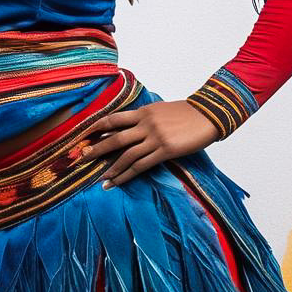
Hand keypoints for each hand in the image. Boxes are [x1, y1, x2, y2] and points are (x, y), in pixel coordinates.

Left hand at [82, 100, 220, 188]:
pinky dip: (127, 174)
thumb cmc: (185, 113)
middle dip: (98, 149)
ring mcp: (155, 138)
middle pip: (115, 138)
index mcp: (142, 112)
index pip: (114, 119)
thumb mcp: (159, 110)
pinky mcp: (165, 151)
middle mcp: (145, 124)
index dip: (97, 127)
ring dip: (111, 168)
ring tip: (100, 178)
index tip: (84, 134)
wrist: (208, 114)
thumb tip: (128, 129)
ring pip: (126, 155)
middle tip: (82, 157)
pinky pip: (141, 165)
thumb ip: (143, 118)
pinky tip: (118, 181)